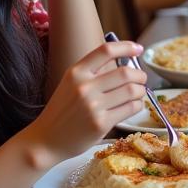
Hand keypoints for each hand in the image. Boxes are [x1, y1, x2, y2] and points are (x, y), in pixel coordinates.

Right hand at [24, 40, 146, 165]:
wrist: (45, 140)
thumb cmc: (62, 110)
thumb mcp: (70, 84)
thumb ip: (93, 72)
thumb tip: (128, 63)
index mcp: (76, 73)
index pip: (106, 51)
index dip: (126, 47)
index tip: (138, 49)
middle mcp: (84, 87)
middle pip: (126, 72)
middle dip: (140, 75)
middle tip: (141, 80)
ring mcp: (93, 106)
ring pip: (132, 90)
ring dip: (141, 91)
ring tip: (137, 94)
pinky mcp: (101, 123)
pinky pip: (131, 108)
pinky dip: (137, 105)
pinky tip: (132, 106)